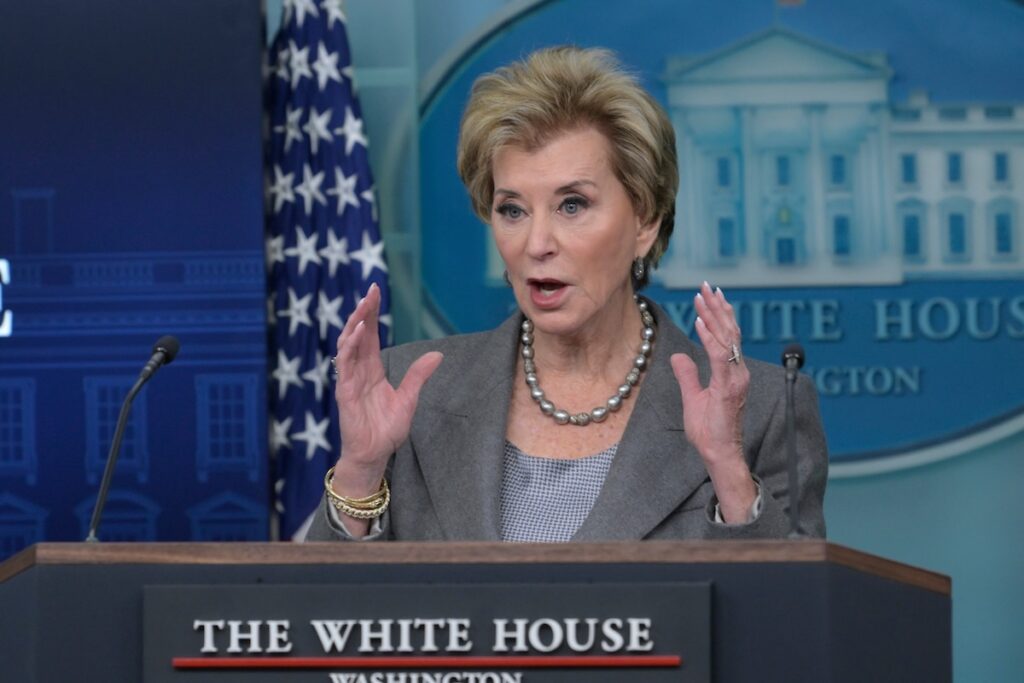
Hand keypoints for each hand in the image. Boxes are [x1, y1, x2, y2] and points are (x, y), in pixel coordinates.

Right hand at [331, 283, 441, 497]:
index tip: (375, 291)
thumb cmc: (386, 430)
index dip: (371, 314)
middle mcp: (359, 371)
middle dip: (363, 311)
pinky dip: (350, 347)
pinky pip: (344, 365)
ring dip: (354, 324)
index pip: (370, 335)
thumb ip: (418, 375)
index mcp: (372, 370)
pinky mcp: (345, 392)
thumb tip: (437, 354)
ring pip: (348, 345)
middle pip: (358, 334)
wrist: (374, 454)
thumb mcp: (409, 399)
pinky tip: (357, 333)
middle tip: (371, 289)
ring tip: (363, 305)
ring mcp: (349, 380)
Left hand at [670, 282, 755, 521]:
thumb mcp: (693, 398)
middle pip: (729, 332)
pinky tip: (700, 322)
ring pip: (726, 339)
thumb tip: (679, 356)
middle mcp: (738, 372)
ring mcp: (736, 378)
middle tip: (707, 285)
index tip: (708, 296)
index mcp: (732, 373)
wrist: (719, 453)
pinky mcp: (728, 387)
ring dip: (713, 315)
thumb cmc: (709, 431)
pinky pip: (719, 356)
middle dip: (717, 307)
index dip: (718, 315)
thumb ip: (688, 375)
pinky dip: (709, 337)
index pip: (727, 337)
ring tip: (703, 295)